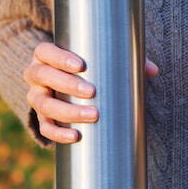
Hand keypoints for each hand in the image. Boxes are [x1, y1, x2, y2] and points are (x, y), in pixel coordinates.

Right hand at [23, 42, 158, 143]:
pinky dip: (58, 133)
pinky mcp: (40, 117)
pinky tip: (75, 136)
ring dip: (67, 111)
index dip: (59, 57)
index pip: (45, 51)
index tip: (81, 65)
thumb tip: (152, 70)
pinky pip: (44, 127)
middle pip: (43, 76)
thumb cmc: (84, 67)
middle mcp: (36, 74)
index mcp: (46, 55)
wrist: (61, 83)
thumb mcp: (97, 58)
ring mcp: (36, 96)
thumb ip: (123, 60)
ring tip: (93, 115)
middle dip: (67, 84)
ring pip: (43, 104)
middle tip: (92, 92)